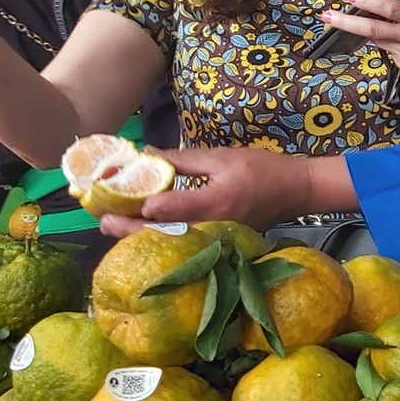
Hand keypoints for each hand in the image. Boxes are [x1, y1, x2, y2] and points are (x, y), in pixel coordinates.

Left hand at [96, 145, 349, 236]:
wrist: (296, 191)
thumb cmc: (261, 170)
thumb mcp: (222, 157)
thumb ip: (183, 160)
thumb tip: (146, 154)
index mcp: (215, 202)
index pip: (170, 209)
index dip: (141, 205)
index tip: (114, 198)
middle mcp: (212, 227)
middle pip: (162, 235)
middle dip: (129, 228)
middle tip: (103, 220)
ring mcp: (215, 241)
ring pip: (169, 245)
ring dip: (139, 236)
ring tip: (113, 225)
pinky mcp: (217, 246)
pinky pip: (181, 246)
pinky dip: (158, 240)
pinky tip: (140, 231)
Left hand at [321, 0, 399, 87]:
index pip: (391, 9)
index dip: (369, 3)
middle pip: (374, 30)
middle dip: (347, 22)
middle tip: (328, 15)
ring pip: (376, 40)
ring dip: (360, 30)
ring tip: (340, 20)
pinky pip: (387, 51)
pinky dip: (384, 42)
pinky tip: (392, 38)